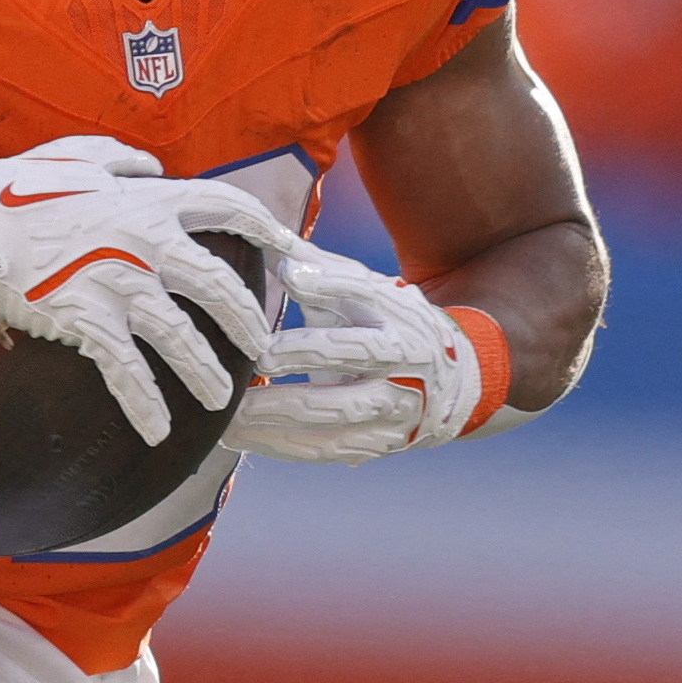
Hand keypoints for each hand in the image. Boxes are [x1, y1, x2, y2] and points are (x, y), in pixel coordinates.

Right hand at [0, 138, 295, 442]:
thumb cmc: (18, 188)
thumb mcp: (77, 155)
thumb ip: (124, 160)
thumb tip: (155, 166)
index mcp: (150, 200)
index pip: (229, 208)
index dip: (269, 229)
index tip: (294, 252)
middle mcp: (145, 242)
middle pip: (219, 285)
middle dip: (248, 320)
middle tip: (264, 347)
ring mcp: (118, 284)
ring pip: (182, 337)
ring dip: (206, 373)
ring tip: (222, 400)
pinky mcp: (87, 321)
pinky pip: (126, 372)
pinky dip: (144, 404)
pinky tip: (157, 432)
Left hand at [230, 248, 483, 463]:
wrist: (453, 384)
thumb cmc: (387, 327)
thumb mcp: (366, 292)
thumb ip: (317, 266)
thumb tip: (264, 234)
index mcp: (400, 311)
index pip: (366, 290)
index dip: (328, 281)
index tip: (287, 273)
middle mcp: (406, 358)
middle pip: (354, 353)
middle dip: (301, 353)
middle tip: (254, 354)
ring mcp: (397, 406)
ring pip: (336, 410)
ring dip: (278, 411)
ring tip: (228, 410)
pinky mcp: (380, 443)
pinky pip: (325, 448)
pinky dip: (278, 444)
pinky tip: (238, 436)